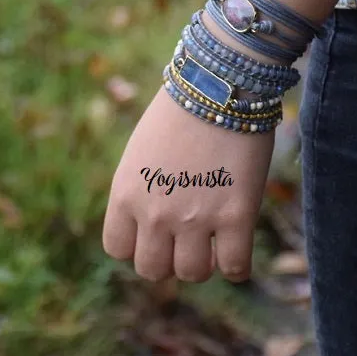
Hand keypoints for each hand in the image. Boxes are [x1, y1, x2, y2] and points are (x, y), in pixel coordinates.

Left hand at [102, 84, 274, 282]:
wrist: (220, 82)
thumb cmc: (182, 109)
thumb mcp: (142, 150)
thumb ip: (141, 188)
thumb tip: (152, 219)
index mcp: (126, 192)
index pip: (118, 248)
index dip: (139, 244)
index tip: (157, 231)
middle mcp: (154, 212)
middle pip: (152, 269)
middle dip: (169, 257)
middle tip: (187, 238)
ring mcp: (195, 218)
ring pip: (193, 273)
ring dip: (203, 262)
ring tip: (214, 241)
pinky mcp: (235, 216)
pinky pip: (235, 267)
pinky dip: (237, 264)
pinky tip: (237, 246)